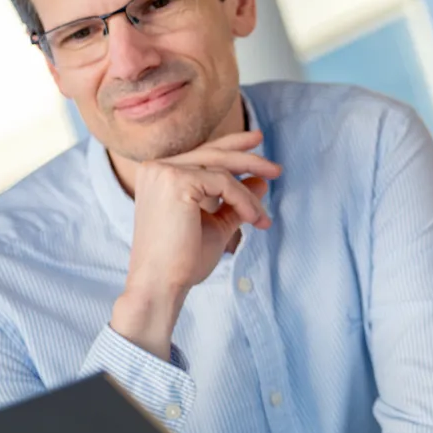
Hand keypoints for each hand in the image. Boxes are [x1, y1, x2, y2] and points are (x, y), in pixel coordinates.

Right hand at [109, 130, 280, 357]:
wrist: (161, 285)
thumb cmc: (182, 262)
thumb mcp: (215, 225)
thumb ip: (235, 202)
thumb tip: (261, 181)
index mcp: (159, 176)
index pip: (200, 154)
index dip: (231, 146)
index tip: (257, 146)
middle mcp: (156, 168)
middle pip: (212, 153)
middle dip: (248, 157)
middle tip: (276, 169)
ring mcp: (163, 172)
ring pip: (221, 168)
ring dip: (249, 194)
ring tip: (263, 217)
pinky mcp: (175, 181)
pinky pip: (223, 183)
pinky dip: (243, 201)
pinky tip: (253, 219)